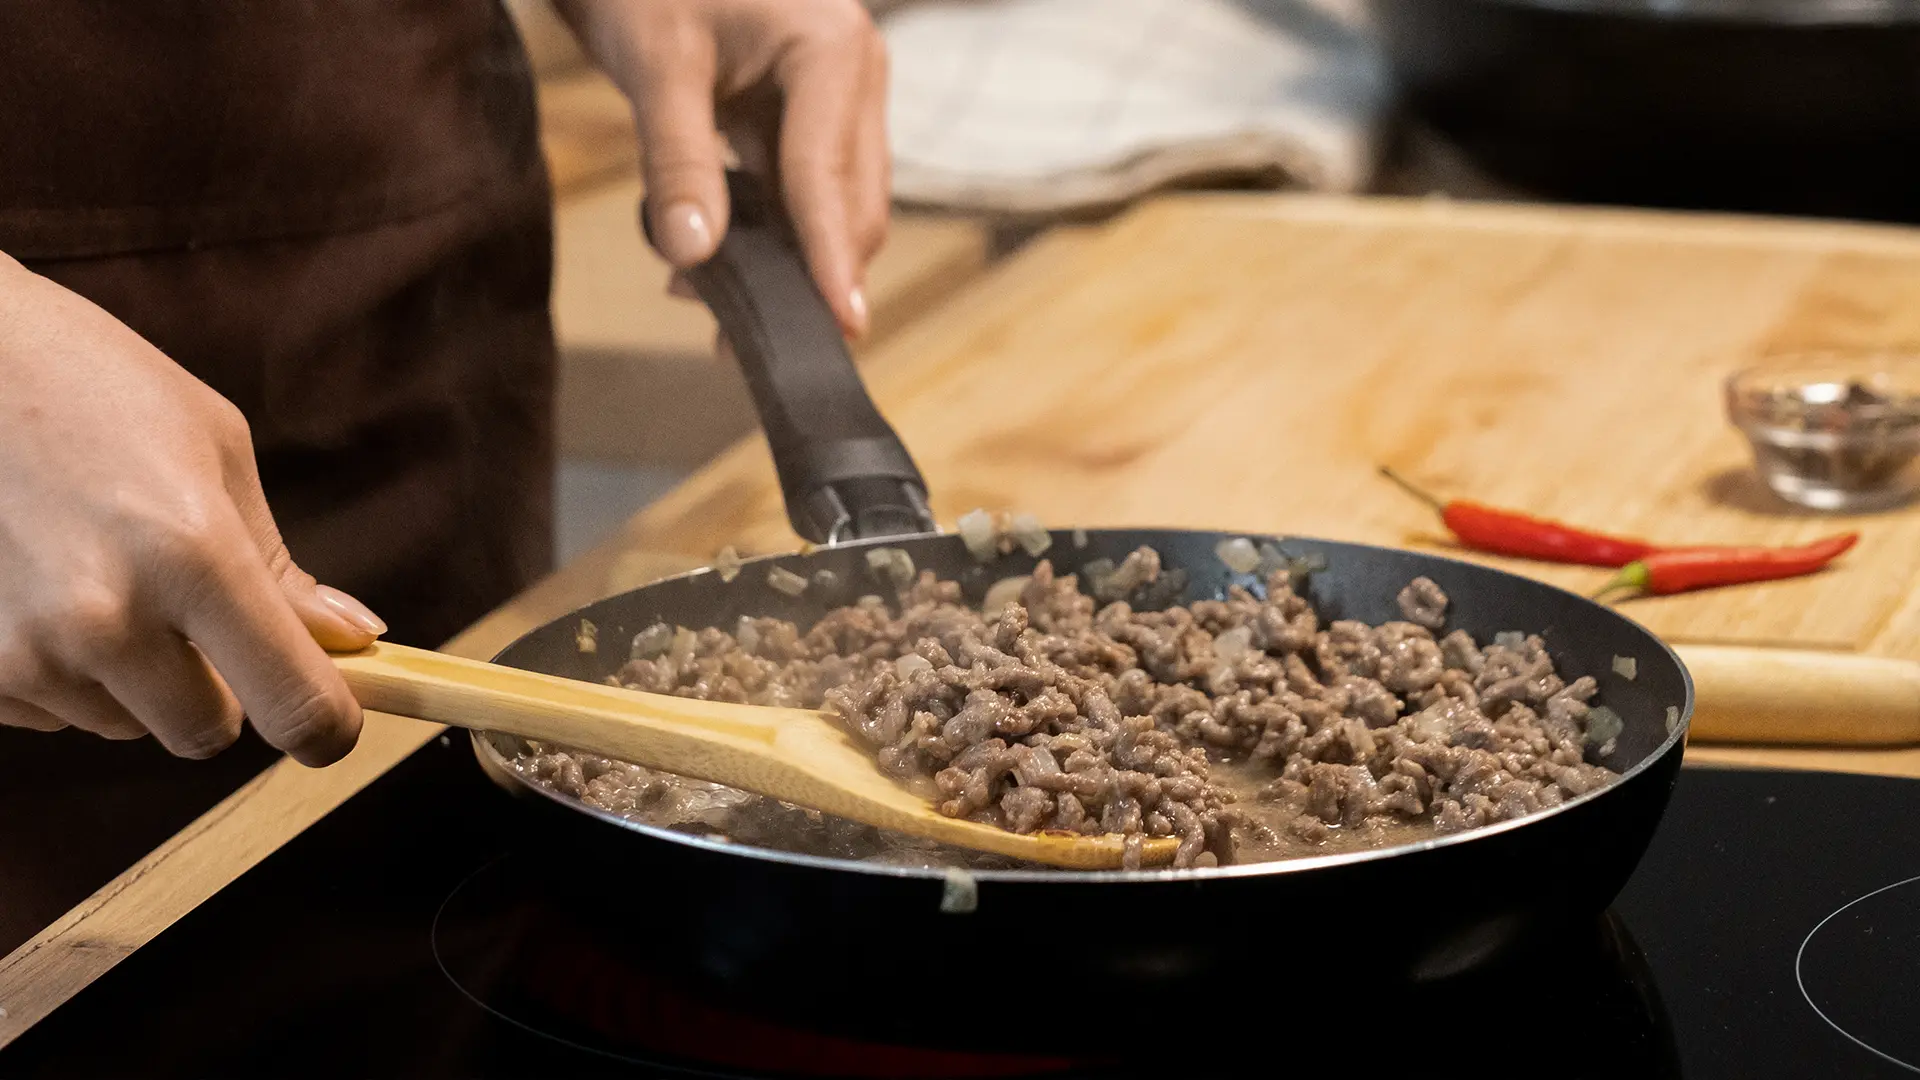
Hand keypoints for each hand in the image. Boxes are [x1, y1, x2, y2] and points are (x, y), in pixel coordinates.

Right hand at [0, 257, 383, 764]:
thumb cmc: (91, 384)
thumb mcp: (213, 448)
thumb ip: (279, 565)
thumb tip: (353, 637)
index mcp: (193, 555)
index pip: (294, 702)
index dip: (326, 728)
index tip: (330, 726)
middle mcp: (107, 618)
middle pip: (205, 732)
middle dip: (215, 688)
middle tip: (189, 612)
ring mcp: (23, 651)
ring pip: (123, 723)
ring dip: (130, 676)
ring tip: (93, 571)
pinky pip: (47, 711)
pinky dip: (58, 669)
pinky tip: (35, 584)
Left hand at [558, 0, 889, 336]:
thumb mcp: (655, 64)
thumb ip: (678, 162)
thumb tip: (694, 257)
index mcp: (833, 51)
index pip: (829, 179)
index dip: (830, 260)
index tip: (842, 326)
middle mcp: (854, 75)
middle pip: (850, 205)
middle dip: (802, 274)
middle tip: (733, 336)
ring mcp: (840, 97)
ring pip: (830, 206)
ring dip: (778, 259)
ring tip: (699, 293)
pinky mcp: (809, 114)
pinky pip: (800, 191)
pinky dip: (763, 230)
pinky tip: (707, 254)